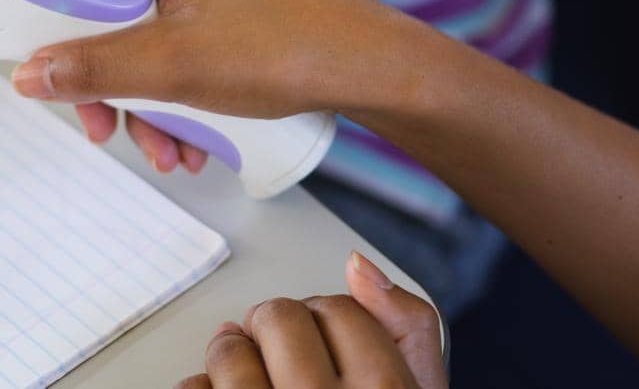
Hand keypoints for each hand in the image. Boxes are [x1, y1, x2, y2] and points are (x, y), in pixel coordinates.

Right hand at [12, 0, 434, 167]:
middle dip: (116, 89)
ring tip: (174, 154)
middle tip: (114, 137)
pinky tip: (198, 139)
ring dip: (153, 103)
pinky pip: (190, 41)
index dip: (62, 39)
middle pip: (116, 17)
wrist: (373, 65)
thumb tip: (25, 75)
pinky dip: (185, 90)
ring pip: (155, 38)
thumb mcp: (170, 70)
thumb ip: (93, 71)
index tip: (62, 89)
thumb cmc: (281, 51)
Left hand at [176, 252, 445, 388]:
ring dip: (231, 354)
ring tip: (245, 373)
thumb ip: (408, 330)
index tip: (322, 338)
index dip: (326, 317)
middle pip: (281, 319)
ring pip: (230, 353)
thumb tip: (358, 266)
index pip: (338, 309)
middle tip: (279, 348)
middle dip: (274, 325)